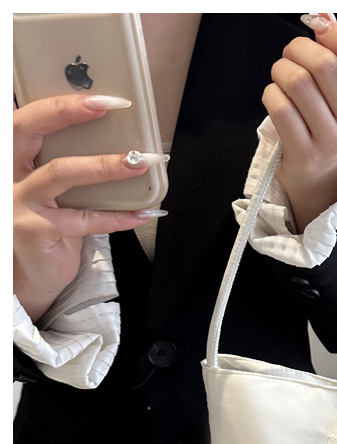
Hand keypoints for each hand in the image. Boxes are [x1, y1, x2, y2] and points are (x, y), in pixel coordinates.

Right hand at [13, 94, 164, 321]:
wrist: (31, 276)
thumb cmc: (46, 226)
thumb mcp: (51, 189)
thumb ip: (67, 163)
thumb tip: (119, 143)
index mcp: (11, 157)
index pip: (25, 117)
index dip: (59, 102)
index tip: (99, 95)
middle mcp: (7, 174)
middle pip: (28, 130)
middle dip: (68, 112)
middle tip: (111, 106)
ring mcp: (17, 202)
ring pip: (61, 172)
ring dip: (106, 165)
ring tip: (140, 162)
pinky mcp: (35, 231)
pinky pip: (85, 219)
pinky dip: (118, 216)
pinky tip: (143, 212)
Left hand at [262, 14, 336, 230]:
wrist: (319, 176)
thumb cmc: (327, 123)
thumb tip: (323, 18)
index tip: (321, 29)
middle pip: (323, 65)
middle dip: (298, 49)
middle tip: (291, 56)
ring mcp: (330, 142)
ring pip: (297, 83)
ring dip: (280, 70)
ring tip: (282, 78)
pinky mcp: (304, 154)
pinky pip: (280, 107)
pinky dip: (271, 94)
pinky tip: (276, 99)